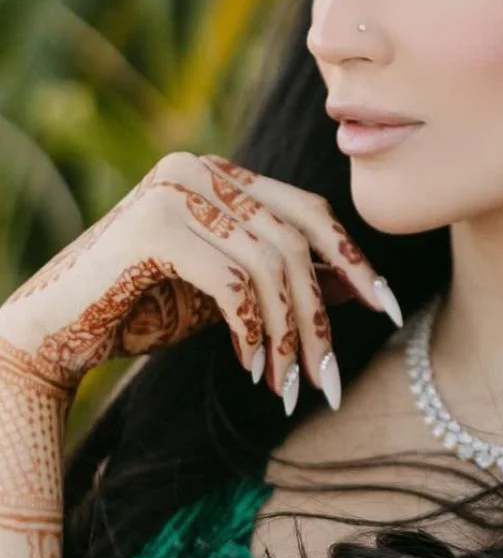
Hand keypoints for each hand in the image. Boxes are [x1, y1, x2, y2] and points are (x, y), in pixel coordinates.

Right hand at [0, 153, 402, 409]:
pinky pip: (232, 285)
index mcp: (222, 176)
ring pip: (270, 267)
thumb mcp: (228, 295)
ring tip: (285, 386)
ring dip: (287, 338)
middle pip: (295, 243)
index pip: (309, 211)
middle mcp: (200, 170)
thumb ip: (284, 280)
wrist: (55, 331)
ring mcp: (174, 192)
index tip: (392, 310)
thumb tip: (357, 286)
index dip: (354, 260)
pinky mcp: (153, 230)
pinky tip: (248, 369)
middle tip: (329, 380)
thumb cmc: (142, 311)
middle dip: (320, 318)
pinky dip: (250, 333)